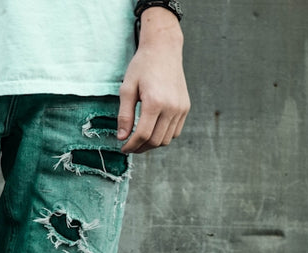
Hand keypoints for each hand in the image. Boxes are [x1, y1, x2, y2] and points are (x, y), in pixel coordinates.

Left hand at [117, 9, 189, 153]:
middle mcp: (171, 107)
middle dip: (140, 148)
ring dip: (152, 144)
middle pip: (155, 141)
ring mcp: (181, 108)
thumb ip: (124, 115)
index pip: (143, 135)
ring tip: (139, 141)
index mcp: (155, 102)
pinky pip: (175, 131)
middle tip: (129, 147)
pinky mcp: (185, 107)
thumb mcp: (127, 89)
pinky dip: (163, 136)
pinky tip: (152, 132)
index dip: (131, 146)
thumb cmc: (142, 66)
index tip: (122, 148)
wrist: (164, 49)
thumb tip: (122, 137)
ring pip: (166, 139)